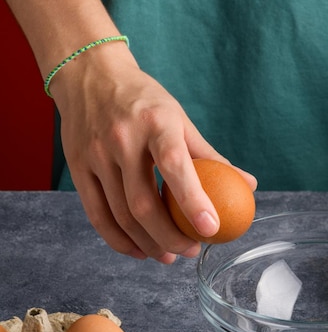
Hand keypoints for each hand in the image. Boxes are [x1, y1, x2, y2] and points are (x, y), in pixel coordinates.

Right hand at [51, 45, 256, 262]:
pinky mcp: (76, 167)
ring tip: (169, 257)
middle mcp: (122, 139)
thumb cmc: (144, 101)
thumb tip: (248, 185)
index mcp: (156, 123)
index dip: (194, 201)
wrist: (89, 74)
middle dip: (170, 237)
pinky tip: (139, 250)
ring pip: (120, 214)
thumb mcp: (180, 119)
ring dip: (147, 243)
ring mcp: (95, 154)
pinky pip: (96, 214)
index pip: (175, 166)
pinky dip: (118, 240)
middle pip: (143, 203)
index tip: (212, 229)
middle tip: (191, 251)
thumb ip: (210, 155)